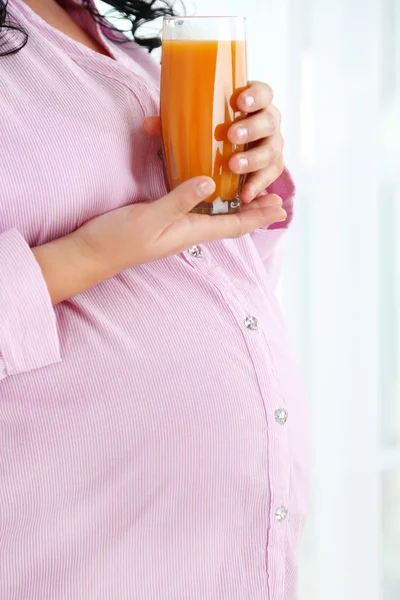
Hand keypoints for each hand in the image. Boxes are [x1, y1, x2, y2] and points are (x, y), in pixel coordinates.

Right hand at [79, 177, 285, 276]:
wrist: (91, 253)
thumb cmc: (118, 239)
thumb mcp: (149, 218)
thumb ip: (179, 201)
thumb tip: (210, 183)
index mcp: (190, 232)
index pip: (233, 225)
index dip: (258, 216)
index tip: (281, 207)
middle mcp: (188, 231)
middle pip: (230, 221)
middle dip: (255, 212)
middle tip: (278, 200)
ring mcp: (176, 227)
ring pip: (216, 216)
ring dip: (238, 206)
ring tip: (254, 195)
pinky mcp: (163, 220)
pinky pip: (197, 210)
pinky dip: (213, 201)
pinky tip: (212, 193)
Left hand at [143, 81, 283, 204]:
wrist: (226, 151)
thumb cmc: (210, 131)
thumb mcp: (193, 124)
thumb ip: (173, 124)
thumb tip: (148, 125)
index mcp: (253, 103)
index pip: (264, 92)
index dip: (256, 96)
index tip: (239, 102)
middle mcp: (268, 122)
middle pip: (269, 121)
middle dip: (251, 129)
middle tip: (231, 136)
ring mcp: (272, 146)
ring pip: (271, 150)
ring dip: (254, 159)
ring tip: (234, 166)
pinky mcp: (271, 168)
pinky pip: (270, 177)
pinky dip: (258, 186)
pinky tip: (246, 195)